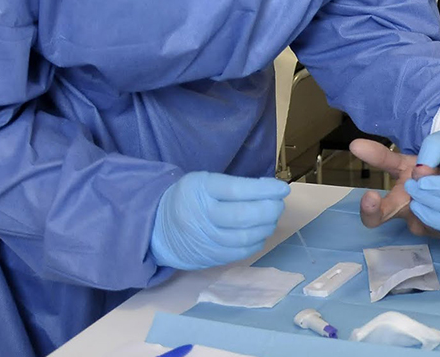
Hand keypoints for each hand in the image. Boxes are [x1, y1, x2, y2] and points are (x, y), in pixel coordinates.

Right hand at [150, 171, 289, 269]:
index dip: (265, 189)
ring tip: (271, 216)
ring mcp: (206, 240)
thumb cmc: (188, 198)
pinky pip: (241, 252)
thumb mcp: (203, 181)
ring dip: (267, 226)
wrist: (157, 227)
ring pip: (245, 236)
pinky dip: (257, 241)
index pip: (237, 190)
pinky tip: (260, 232)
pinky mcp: (210, 257)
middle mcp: (202, 216)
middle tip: (278, 203)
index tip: (283, 188)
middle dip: (270, 209)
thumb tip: (270, 190)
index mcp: (201, 190)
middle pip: (244, 216)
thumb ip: (233, 185)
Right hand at [349, 138, 439, 237]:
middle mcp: (413, 221)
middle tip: (422, 170)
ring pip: (436, 218)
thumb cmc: (423, 174)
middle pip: (413, 215)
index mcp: (395, 207)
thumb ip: (380, 156)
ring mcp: (434, 228)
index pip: (374, 218)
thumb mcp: (401, 163)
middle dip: (420, 193)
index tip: (370, 195)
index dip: (370, 211)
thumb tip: (355, 144)